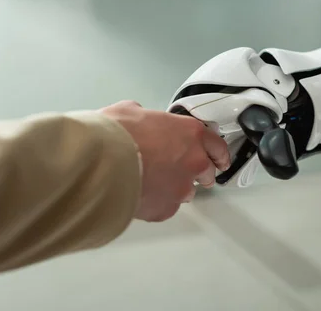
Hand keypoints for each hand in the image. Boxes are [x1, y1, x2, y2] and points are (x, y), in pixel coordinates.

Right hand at [100, 101, 229, 221]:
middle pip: (208, 172)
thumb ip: (147, 117)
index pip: (218, 146)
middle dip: (197, 172)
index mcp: (191, 133)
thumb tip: (141, 120)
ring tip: (153, 182)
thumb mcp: (131, 111)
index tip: (219, 159)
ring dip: (176, 187)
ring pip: (188, 191)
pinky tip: (142, 193)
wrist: (100, 165)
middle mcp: (194, 161)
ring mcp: (182, 187)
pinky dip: (158, 202)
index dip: (218, 154)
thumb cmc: (115, 136)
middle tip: (178, 169)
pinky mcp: (167, 208)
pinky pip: (168, 207)